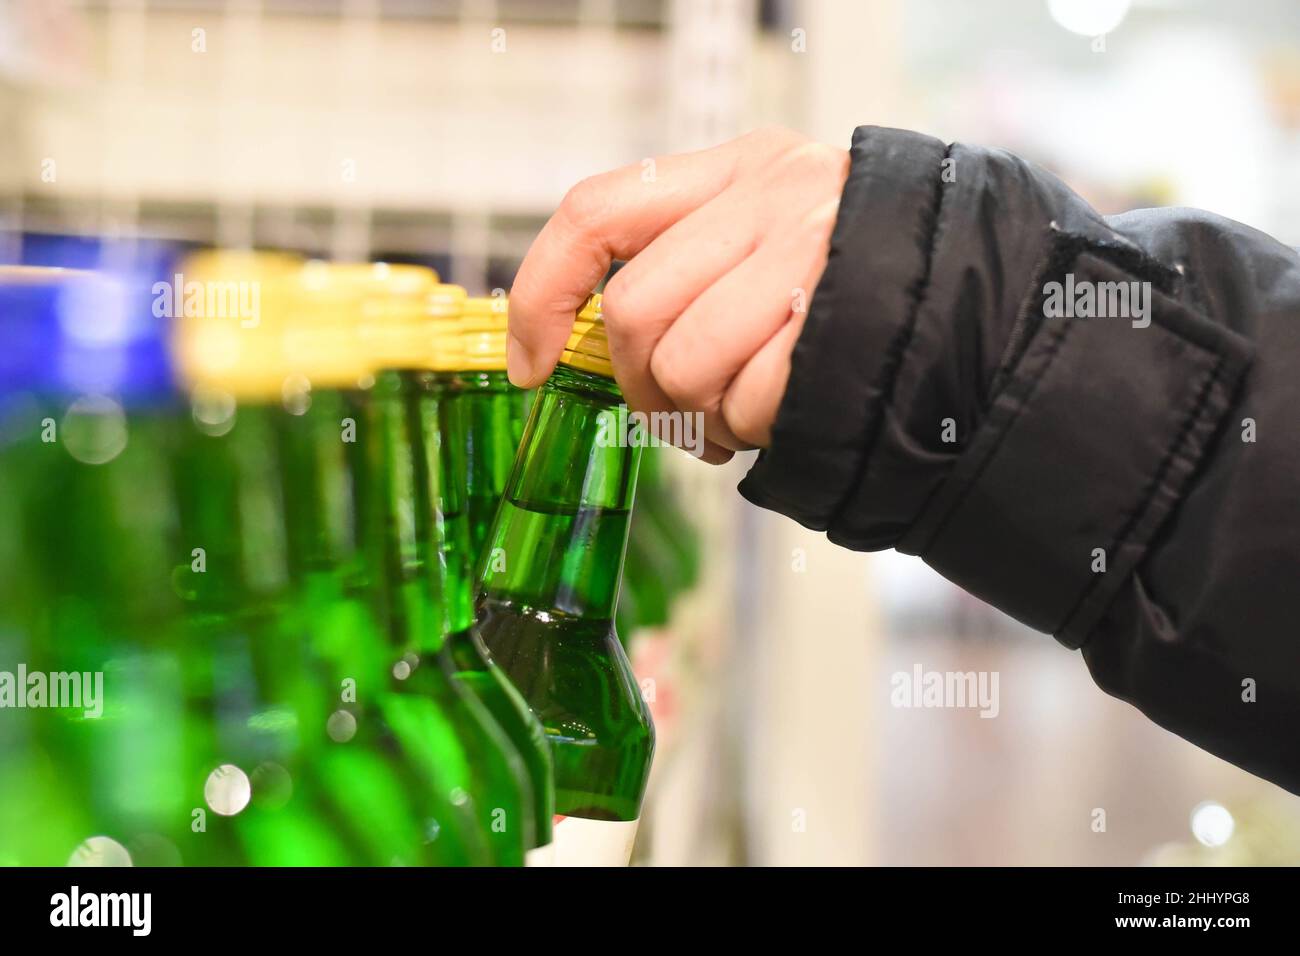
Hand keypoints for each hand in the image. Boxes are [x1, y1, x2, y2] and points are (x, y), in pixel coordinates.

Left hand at [507, 127, 848, 463]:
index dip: (543, 293)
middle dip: (644, 388)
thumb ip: (690, 263)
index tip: (533, 363)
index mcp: (736, 166)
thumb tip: (588, 341)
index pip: (596, 212)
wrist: (991, 299)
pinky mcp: (838, 319)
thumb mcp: (772, 237)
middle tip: (678, 412)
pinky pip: (744, 399)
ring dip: (701, 415)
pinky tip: (781, 414)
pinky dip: (751, 429)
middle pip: (636, 312)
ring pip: (684, 364)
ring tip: (738, 415)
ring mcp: (809, 251)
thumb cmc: (864, 283)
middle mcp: (771, 193)